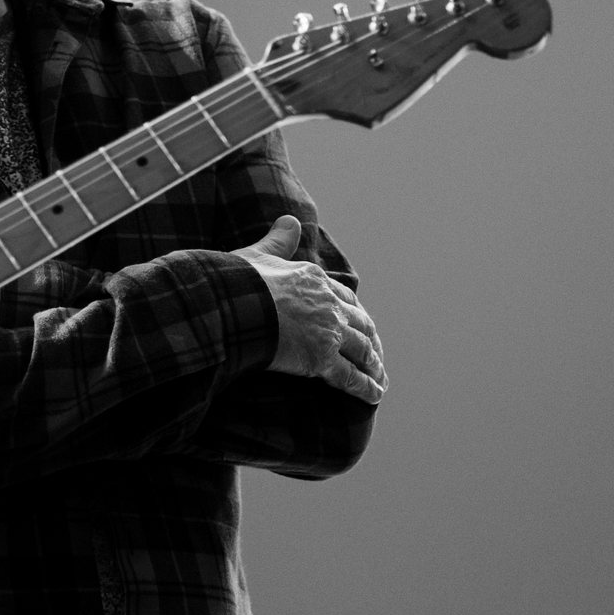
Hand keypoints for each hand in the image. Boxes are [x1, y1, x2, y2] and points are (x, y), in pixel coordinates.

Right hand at [232, 214, 386, 403]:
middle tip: (375, 352)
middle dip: (370, 339)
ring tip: (379, 376)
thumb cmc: (240, 282)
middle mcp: (329, 306)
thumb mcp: (260, 255)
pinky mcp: (321, 360)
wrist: (234, 306)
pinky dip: (366, 387)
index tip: (358, 320)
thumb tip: (290, 220)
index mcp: (315, 281)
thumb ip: (278, 241)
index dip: (353, 312)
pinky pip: (350, 377)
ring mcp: (329, 334)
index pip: (344, 298)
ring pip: (362, 350)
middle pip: (361, 324)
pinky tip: (375, 394)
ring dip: (374, 364)